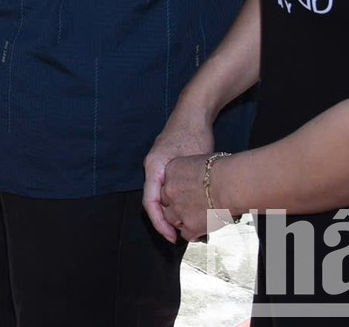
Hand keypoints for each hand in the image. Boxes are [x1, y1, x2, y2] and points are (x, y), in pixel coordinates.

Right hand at [144, 108, 215, 241]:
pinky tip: (186, 208)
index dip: (159, 223)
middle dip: (164, 221)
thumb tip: (198, 211)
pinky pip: (164, 188)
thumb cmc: (194, 133)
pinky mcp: (166, 165)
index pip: (150, 202)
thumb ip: (190, 184)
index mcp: (154, 167)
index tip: (172, 237)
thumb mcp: (194, 160)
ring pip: (158, 195)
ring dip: (169, 212)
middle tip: (178, 237)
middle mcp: (152, 168)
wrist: (194, 112)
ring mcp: (158, 166)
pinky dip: (173, 202)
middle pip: (152, 201)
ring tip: (184, 227)